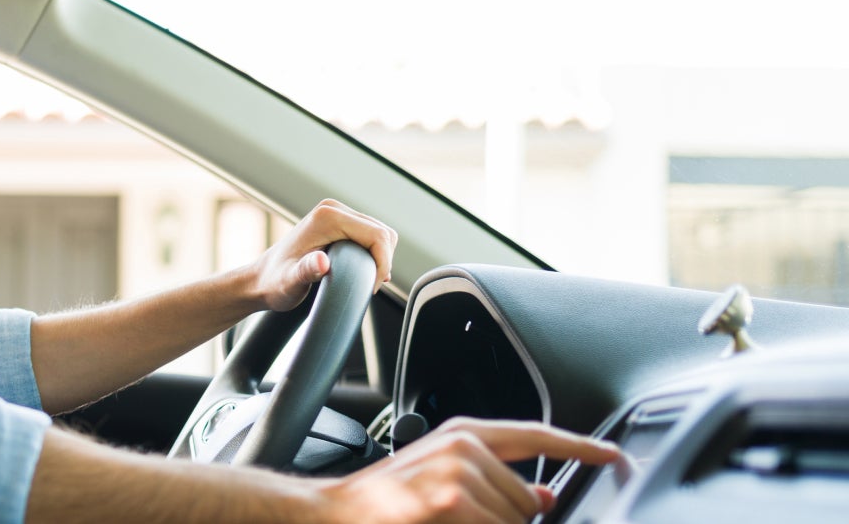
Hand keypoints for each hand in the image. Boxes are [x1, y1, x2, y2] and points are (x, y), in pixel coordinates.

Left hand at [250, 199, 397, 311]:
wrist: (261, 280)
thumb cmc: (274, 283)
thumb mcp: (290, 282)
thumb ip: (306, 272)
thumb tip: (321, 262)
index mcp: (328, 217)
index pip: (378, 235)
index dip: (382, 264)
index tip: (370, 287)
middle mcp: (333, 209)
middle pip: (383, 233)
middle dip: (383, 261)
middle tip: (368, 287)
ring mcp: (336, 214)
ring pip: (380, 234)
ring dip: (380, 258)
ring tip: (365, 281)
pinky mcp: (339, 223)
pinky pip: (370, 236)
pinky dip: (374, 254)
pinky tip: (362, 272)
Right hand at [315, 417, 620, 523]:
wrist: (333, 515)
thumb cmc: (382, 502)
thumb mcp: (439, 479)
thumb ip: (494, 482)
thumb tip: (542, 500)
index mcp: (463, 434)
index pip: (537, 436)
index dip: (581, 447)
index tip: (614, 456)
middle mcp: (463, 446)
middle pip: (528, 499)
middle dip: (509, 521)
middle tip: (457, 520)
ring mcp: (457, 473)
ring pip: (515, 520)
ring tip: (443, 522)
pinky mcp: (450, 502)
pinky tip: (442, 523)